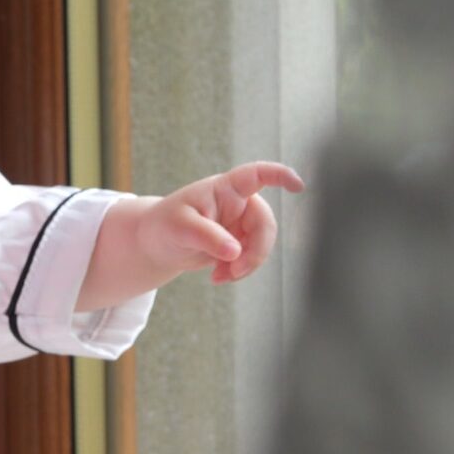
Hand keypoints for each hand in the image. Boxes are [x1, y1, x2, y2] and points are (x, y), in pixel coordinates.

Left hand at [142, 161, 304, 283]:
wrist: (155, 244)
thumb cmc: (164, 225)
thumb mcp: (180, 229)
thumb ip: (208, 237)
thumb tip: (234, 252)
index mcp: (224, 188)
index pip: (256, 175)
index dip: (280, 175)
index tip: (298, 186)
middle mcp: (237, 203)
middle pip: (264, 223)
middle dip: (256, 251)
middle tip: (235, 272)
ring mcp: (239, 223)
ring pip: (261, 244)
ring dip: (246, 265)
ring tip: (219, 278)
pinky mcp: (238, 242)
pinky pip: (251, 258)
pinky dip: (238, 271)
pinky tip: (218, 278)